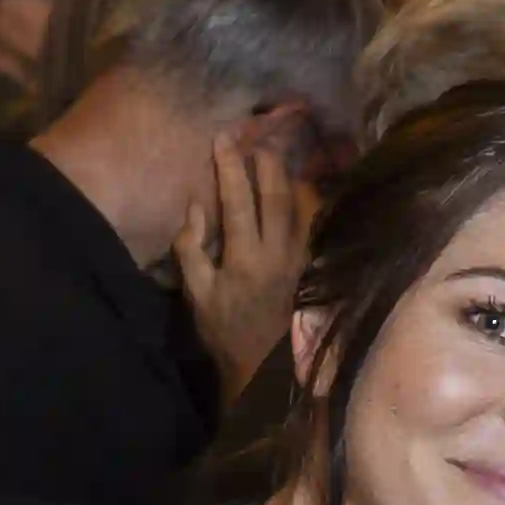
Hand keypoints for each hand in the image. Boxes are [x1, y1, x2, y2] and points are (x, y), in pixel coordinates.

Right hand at [174, 134, 314, 388]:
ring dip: (292, 177)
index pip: (239, 201)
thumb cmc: (224, 329)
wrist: (263, 365)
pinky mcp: (311, 266)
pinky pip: (313, 224)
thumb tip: (195, 207)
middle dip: (267, 162)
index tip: (223, 139)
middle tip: (257, 138)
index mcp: (246, 258)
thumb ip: (191, 249)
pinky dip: (309, 201)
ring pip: (303, 207)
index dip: (231, 167)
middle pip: (278, 195)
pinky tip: (303, 186)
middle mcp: (279, 253)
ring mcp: (300, 259)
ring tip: (282, 154)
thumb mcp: (196, 294)